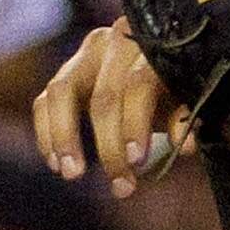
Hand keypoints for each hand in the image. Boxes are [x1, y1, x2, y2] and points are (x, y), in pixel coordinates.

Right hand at [34, 20, 194, 200]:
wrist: (158, 68)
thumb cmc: (175, 88)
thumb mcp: (186, 99)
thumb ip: (185, 118)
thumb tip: (184, 146)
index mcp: (149, 45)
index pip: (137, 84)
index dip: (135, 124)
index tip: (136, 161)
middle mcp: (112, 43)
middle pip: (102, 96)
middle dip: (109, 146)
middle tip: (120, 186)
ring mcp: (83, 54)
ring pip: (61, 92)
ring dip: (64, 137)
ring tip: (71, 174)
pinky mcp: (63, 73)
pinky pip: (44, 101)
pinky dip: (46, 133)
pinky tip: (55, 163)